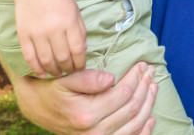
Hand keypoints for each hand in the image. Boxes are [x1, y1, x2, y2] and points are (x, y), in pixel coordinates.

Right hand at [12, 62, 157, 134]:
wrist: (39, 109)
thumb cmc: (54, 90)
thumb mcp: (66, 79)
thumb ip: (88, 78)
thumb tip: (111, 79)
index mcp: (85, 114)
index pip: (123, 93)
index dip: (136, 77)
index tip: (142, 64)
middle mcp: (93, 131)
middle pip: (131, 108)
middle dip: (145, 87)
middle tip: (151, 71)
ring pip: (134, 124)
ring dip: (148, 104)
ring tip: (154, 86)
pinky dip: (143, 130)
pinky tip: (151, 118)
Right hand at [13, 0, 87, 76]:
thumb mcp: (75, 10)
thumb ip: (80, 30)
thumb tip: (83, 50)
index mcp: (69, 22)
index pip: (77, 50)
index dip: (80, 63)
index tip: (81, 67)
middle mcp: (53, 30)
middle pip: (63, 58)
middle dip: (68, 70)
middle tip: (70, 73)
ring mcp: (37, 33)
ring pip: (47, 61)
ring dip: (54, 71)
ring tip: (59, 74)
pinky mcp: (24, 35)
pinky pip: (30, 57)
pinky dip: (37, 68)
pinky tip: (43, 73)